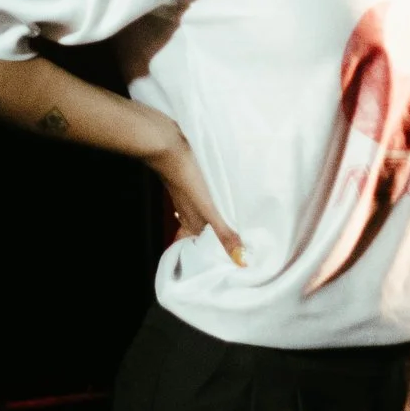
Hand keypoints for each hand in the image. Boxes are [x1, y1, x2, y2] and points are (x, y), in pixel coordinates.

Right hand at [141, 111, 244, 266]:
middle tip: (241, 247)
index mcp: (193, 224)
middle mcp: (188, 214)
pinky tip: (223, 199)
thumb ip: (223, 233)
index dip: (213, 256)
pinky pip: (203, 200)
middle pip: (203, 233)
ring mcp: (188, 198)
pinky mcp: (190, 183)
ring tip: (236, 226)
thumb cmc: (187, 178)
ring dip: (216, 222)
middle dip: (217, 240)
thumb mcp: (209, 209)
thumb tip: (241, 261)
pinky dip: (213, 204)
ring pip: (203, 216)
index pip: (200, 248)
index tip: (233, 264)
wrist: (169, 146)